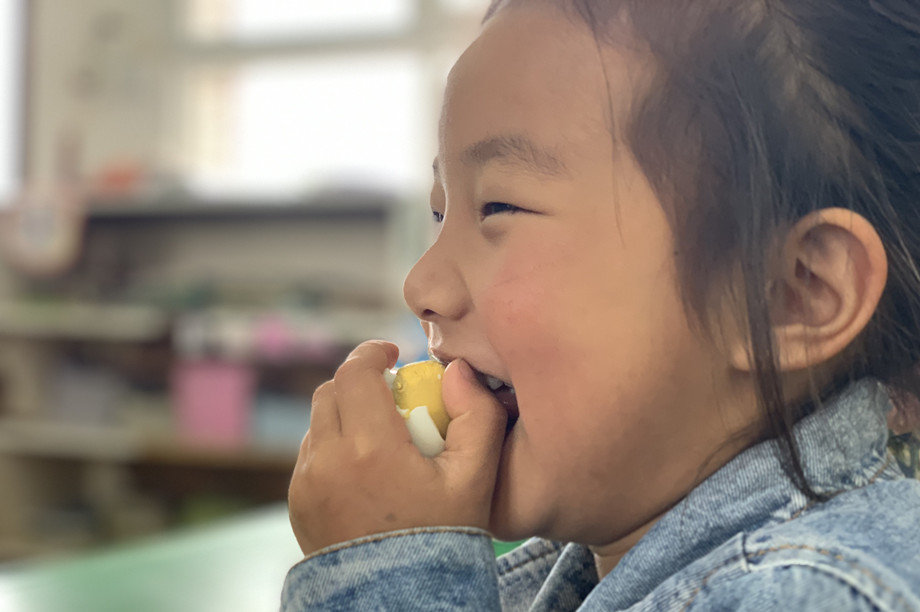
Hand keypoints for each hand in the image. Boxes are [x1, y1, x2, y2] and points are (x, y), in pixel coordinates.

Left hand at [288, 340, 507, 555]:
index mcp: (370, 448)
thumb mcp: (475, 476)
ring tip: (383, 436)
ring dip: (347, 413)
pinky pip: (312, 453)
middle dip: (361, 382)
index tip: (392, 354)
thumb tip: (457, 372)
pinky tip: (366, 468)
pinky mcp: (298, 501)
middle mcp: (328, 461)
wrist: (402, 598)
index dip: (372, 352)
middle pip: (332, 390)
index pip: (355, 372)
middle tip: (394, 397)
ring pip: (319, 420)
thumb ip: (476, 415)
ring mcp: (307, 483)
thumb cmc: (443, 537)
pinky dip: (335, 445)